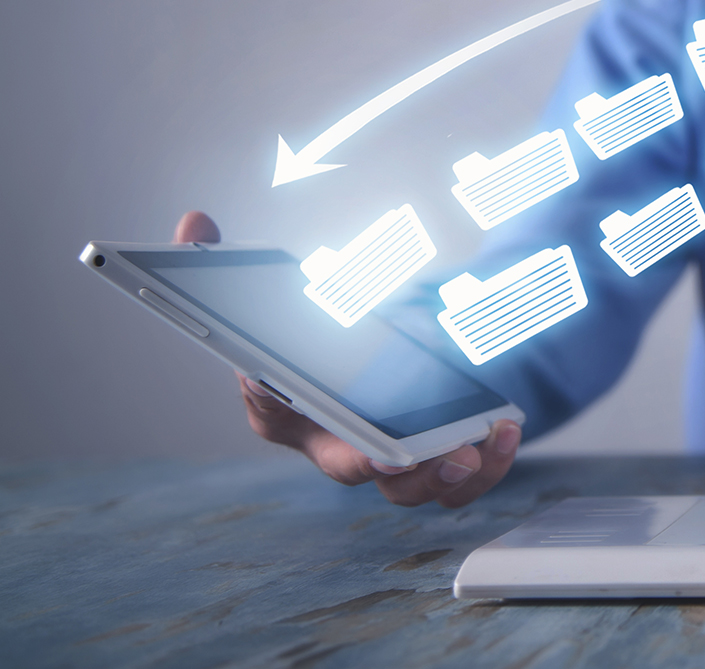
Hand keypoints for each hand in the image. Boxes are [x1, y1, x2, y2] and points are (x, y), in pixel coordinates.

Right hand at [175, 211, 519, 507]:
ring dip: (446, 475)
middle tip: (410, 454)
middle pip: (355, 471)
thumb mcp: (271, 297)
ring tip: (472, 447)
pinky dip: (486, 463)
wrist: (369, 358)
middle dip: (385, 467)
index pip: (279, 419)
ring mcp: (391, 460)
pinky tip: (503, 428)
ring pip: (416, 489)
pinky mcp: (438, 458)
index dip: (282, 407)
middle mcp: (338, 446)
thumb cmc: (312, 340)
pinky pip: (463, 478)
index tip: (326, 417)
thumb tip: (193, 224)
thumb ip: (221, 263)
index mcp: (286, 415)